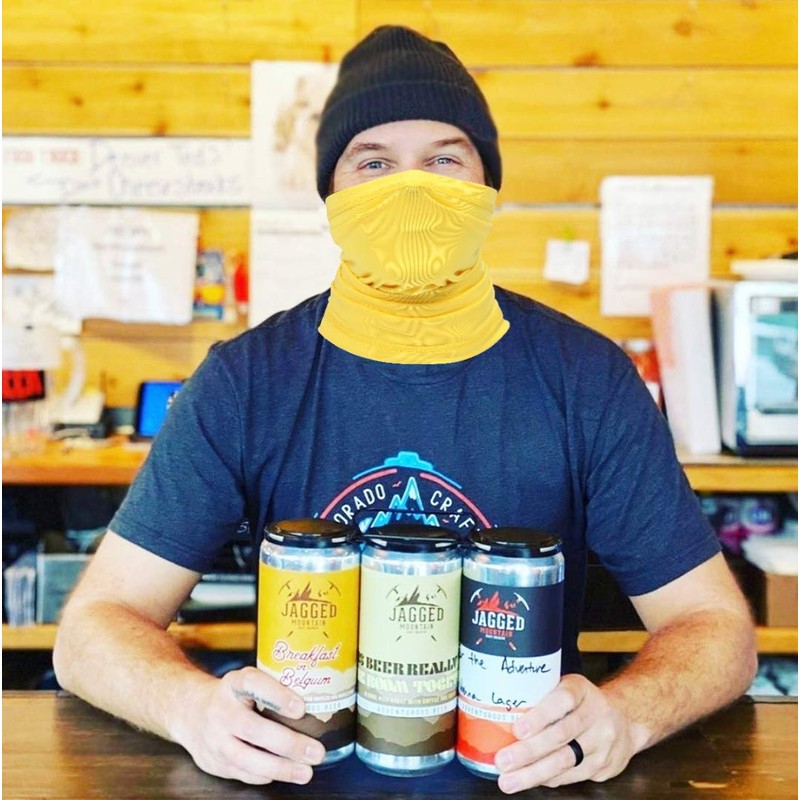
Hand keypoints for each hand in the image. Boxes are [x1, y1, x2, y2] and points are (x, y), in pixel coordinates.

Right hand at [170, 666, 325, 784]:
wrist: (189, 710)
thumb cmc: (233, 695)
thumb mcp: (248, 681)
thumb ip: (273, 688)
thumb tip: (319, 701)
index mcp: (234, 683)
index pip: (253, 684)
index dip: (277, 695)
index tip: (301, 707)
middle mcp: (221, 710)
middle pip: (253, 729)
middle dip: (288, 743)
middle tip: (316, 752)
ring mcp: (214, 738)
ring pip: (246, 758)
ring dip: (280, 768)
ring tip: (306, 772)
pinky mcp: (213, 762)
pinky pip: (242, 773)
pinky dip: (265, 775)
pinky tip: (284, 773)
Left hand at [494, 673, 640, 792]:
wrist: (626, 718)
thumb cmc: (583, 702)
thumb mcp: (567, 688)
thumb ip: (543, 697)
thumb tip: (501, 714)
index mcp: (581, 690)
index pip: (562, 700)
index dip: (540, 716)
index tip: (518, 729)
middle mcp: (596, 714)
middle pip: (560, 736)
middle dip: (528, 752)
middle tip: (503, 761)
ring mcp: (603, 742)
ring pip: (565, 761)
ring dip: (534, 773)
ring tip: (510, 779)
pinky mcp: (605, 765)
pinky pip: (572, 775)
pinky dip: (549, 779)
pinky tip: (532, 779)